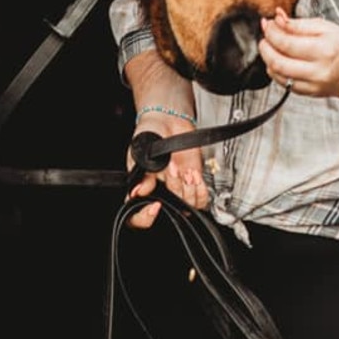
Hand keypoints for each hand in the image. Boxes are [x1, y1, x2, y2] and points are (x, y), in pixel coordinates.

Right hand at [125, 114, 208, 228]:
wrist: (168, 120)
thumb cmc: (150, 133)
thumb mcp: (139, 148)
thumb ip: (139, 169)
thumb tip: (138, 190)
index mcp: (141, 188)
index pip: (137, 217)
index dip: (145, 217)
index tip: (155, 206)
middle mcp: (160, 192)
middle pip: (168, 209)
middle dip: (174, 189)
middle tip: (172, 169)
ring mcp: (178, 188)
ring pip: (186, 204)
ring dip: (188, 187)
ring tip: (184, 168)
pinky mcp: (193, 182)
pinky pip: (201, 198)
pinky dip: (201, 188)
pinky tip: (194, 173)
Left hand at [259, 7, 338, 101]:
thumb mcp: (325, 27)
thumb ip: (299, 24)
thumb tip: (278, 19)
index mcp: (324, 50)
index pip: (287, 43)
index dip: (272, 32)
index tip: (268, 23)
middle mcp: (318, 70)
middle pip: (278, 61)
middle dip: (265, 47)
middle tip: (265, 36)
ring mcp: (312, 84)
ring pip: (278, 74)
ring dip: (267, 58)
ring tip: (270, 47)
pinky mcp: (308, 92)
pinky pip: (283, 83)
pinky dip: (275, 70)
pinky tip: (277, 60)